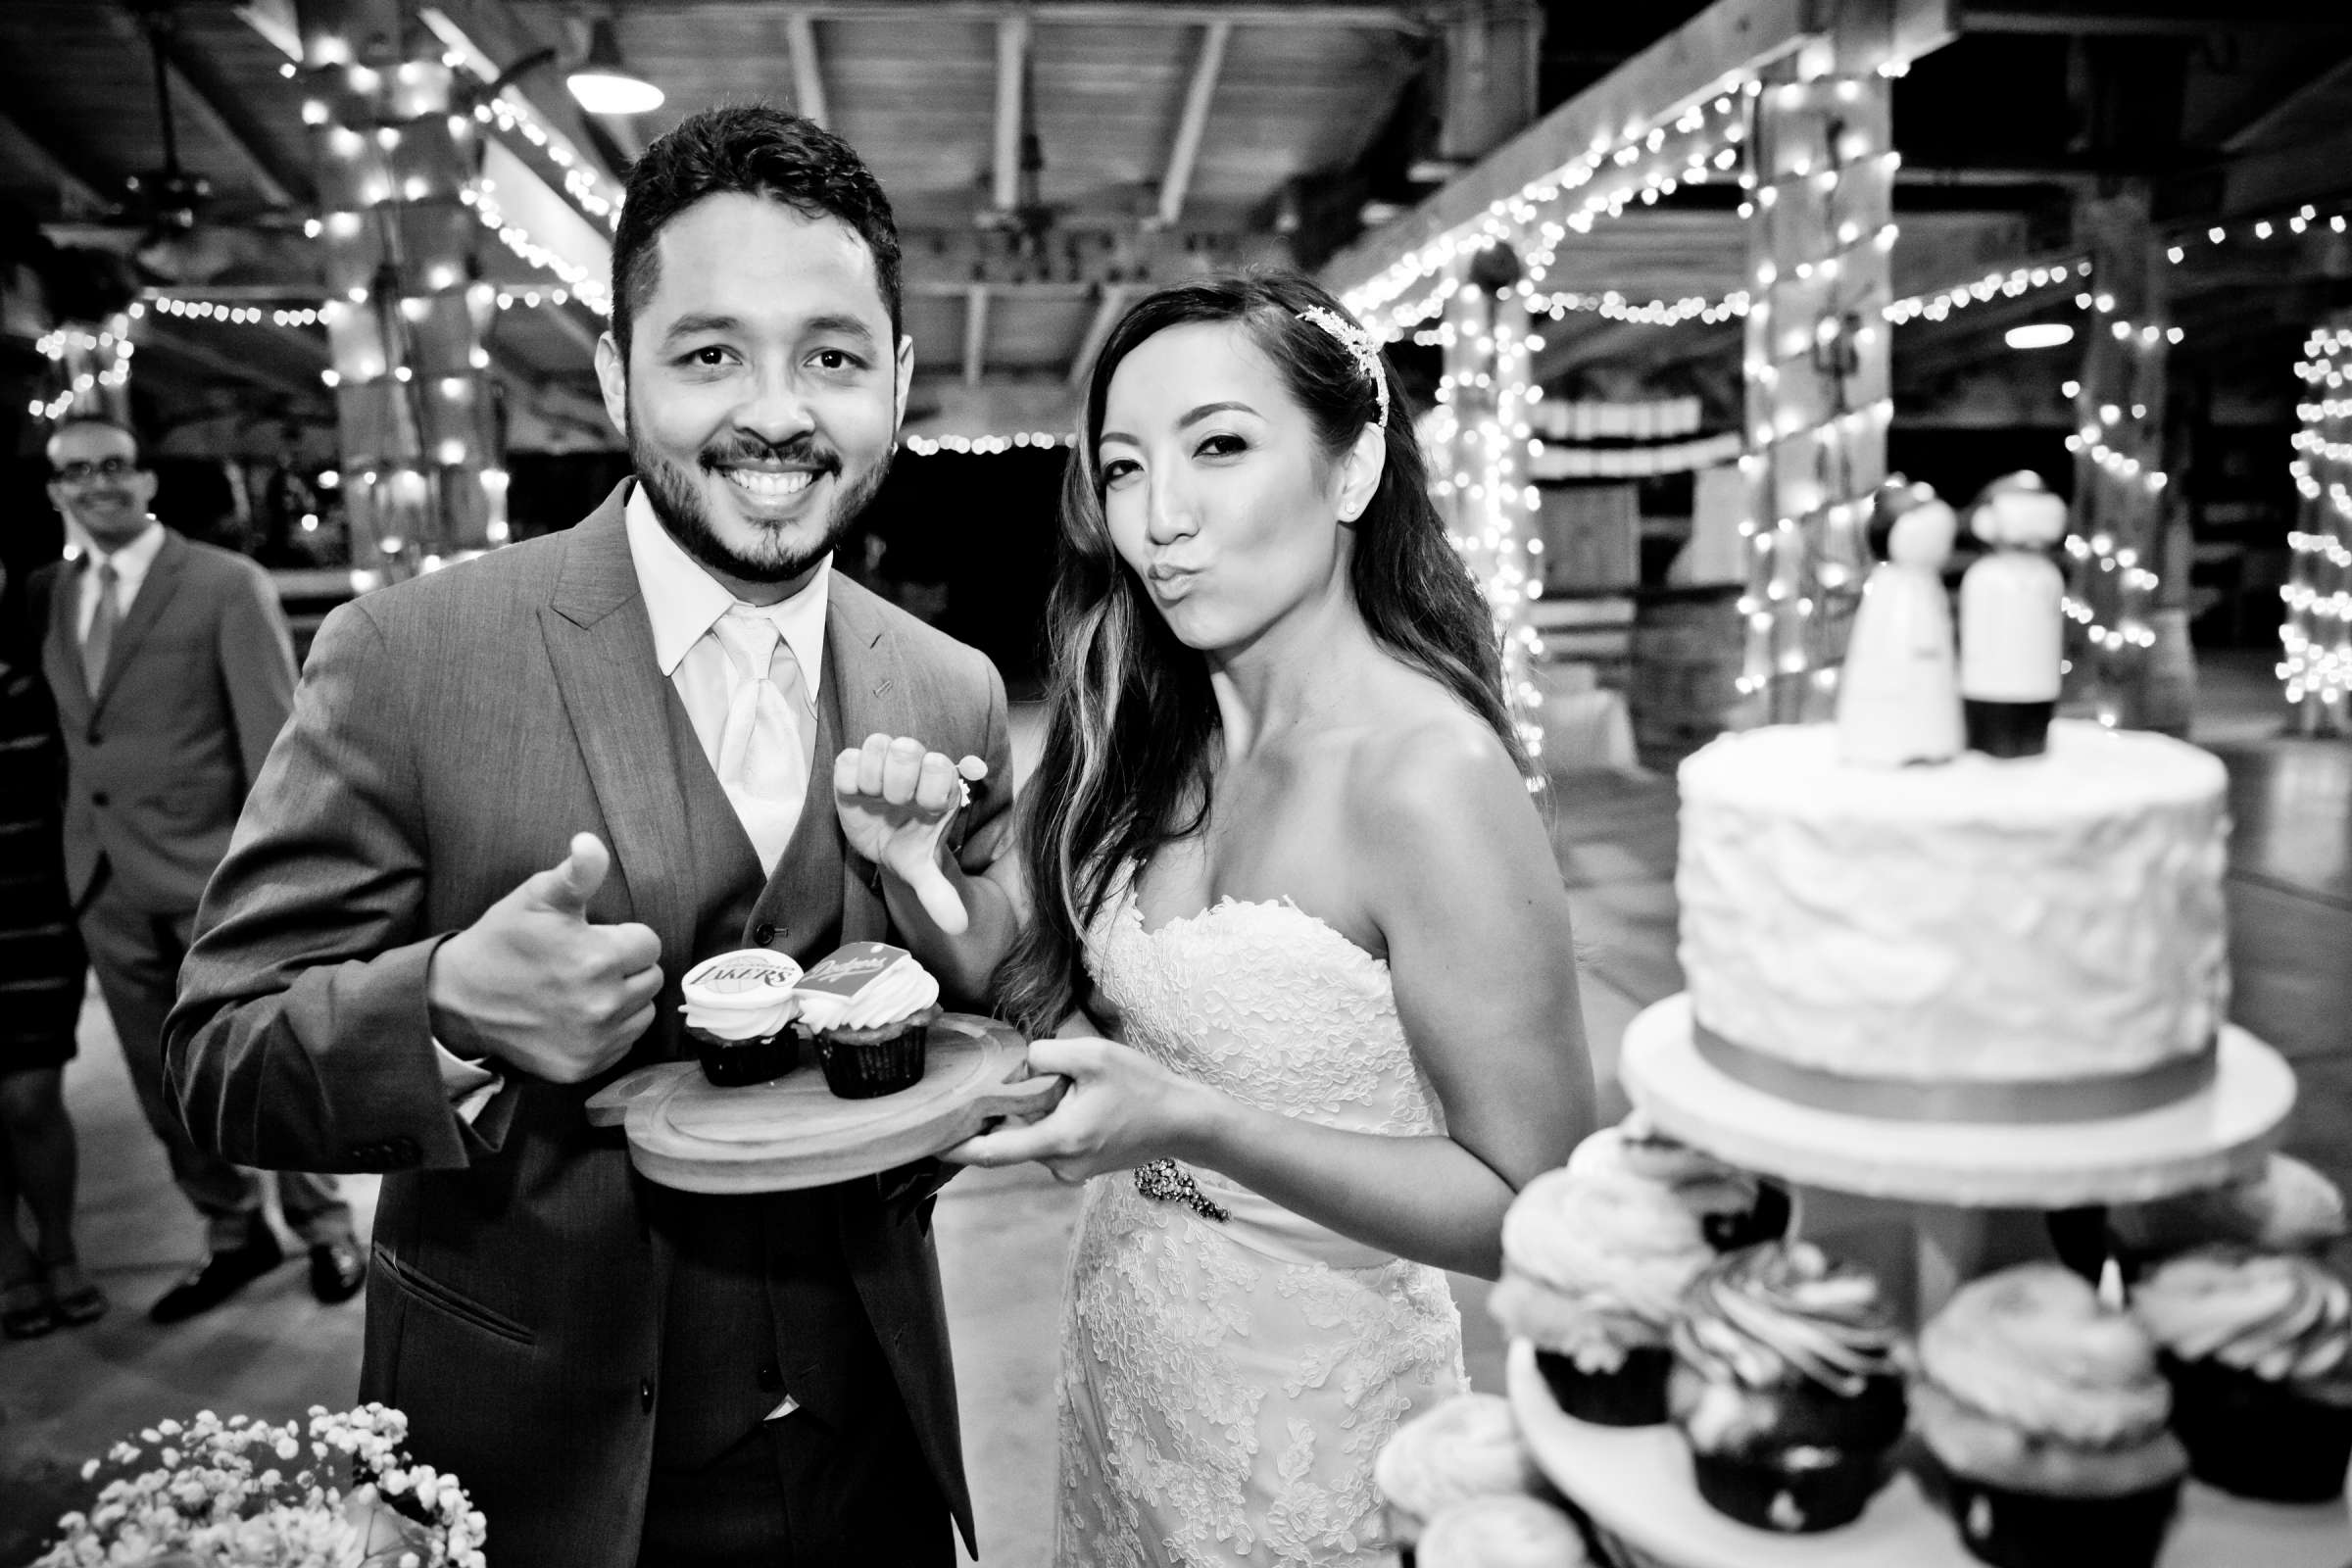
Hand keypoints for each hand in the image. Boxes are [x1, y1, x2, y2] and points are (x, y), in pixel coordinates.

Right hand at [427, 832, 662, 1083]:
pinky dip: (609, 1031)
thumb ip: (577, 873)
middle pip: (651, 978)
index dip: (622, 937)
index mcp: (598, 959)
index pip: (648, 943)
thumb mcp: (535, 897)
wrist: (456, 1001)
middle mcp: (603, 1005)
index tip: (592, 938)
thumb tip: (591, 843)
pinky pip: (622, 1044)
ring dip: (624, 1000)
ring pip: (642, 1012)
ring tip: (584, 989)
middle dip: (626, 967)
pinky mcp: (583, 1067)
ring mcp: (594, 1041)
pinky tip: (578, 1017)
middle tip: (587, 963)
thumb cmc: (500, 942)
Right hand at [833, 733, 986, 933]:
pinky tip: (854, 796)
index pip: (941, 766)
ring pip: (878, 743)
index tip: (923, 813)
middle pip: (908, 747)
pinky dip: (848, 778)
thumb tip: (958, 927)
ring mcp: (883, 762)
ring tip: (873, 799)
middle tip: (893, 805)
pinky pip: (847, 756)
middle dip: (899, 782)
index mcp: (940, 785)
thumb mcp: (922, 871)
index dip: (930, 791)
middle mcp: (915, 767)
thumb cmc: (908, 847)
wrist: (881, 842)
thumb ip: (939, 893)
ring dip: (873, 777)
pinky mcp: (854, 765)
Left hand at [940, 1037, 1210, 1183]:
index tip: (927, 1142)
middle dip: (1000, 1114)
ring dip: (1029, 1116)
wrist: (1184, 1122)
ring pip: (1030, 1140)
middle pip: (1009, 1141)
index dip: (955, 1148)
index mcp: (1057, 1140)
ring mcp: (1071, 1171)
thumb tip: (1017, 1066)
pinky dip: (1046, 1122)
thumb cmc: (1142, 1088)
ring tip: (1054, 1085)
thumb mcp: (1093, 1056)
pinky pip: (1048, 1143)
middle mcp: (1058, 1165)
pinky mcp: (1080, 1167)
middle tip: (992, 1084)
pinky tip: (1069, 1099)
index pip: (991, 1152)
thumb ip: (1046, 1055)